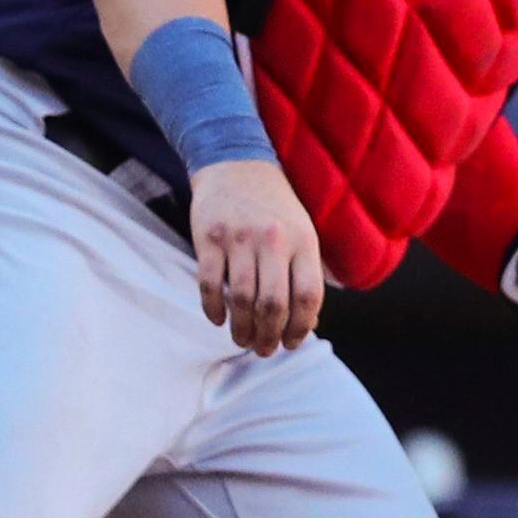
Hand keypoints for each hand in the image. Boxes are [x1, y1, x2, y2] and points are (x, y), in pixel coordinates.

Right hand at [189, 158, 326, 353]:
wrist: (237, 166)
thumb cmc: (275, 210)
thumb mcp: (304, 232)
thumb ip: (307, 272)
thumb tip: (309, 322)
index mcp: (303, 241)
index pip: (308, 296)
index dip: (301, 327)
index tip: (292, 343)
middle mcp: (273, 240)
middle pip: (273, 304)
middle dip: (269, 336)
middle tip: (264, 350)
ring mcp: (239, 239)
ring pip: (240, 299)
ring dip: (242, 329)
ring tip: (243, 341)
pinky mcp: (208, 238)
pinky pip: (209, 284)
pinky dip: (213, 309)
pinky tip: (218, 320)